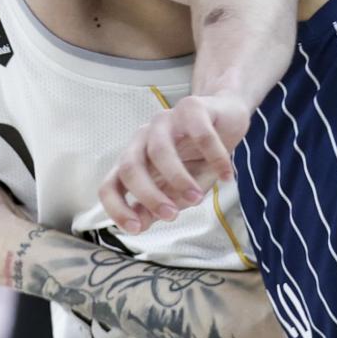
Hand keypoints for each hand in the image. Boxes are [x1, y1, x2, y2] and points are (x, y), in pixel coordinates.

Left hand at [100, 95, 248, 233]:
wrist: (226, 118)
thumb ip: (158, 206)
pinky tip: (226, 177)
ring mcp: (165, 121)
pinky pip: (201, 136)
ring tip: (196, 198)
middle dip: (148, 196)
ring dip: (178, 179)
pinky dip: (214, 159)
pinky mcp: (192, 108)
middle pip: (130, 167)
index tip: (136, 229)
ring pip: (160, 150)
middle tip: (171, 216)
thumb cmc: (197, 157)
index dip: (117, 208)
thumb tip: (139, 226)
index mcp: (134, 160)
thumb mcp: (177, 188)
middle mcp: (142, 139)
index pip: (109, 186)